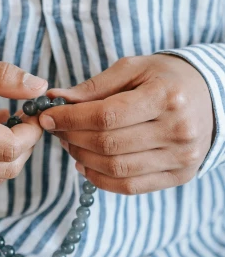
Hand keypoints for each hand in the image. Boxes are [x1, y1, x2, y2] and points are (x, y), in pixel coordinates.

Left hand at [38, 55, 214, 194]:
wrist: (212, 98)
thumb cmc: (165, 79)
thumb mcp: (133, 69)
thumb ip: (94, 87)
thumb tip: (55, 99)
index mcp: (167, 96)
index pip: (106, 115)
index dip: (70, 119)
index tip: (47, 116)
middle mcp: (178, 130)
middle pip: (108, 144)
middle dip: (72, 138)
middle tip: (55, 130)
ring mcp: (181, 157)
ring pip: (116, 169)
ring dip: (82, 159)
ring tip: (69, 145)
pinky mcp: (179, 176)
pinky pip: (130, 187)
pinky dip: (100, 179)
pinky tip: (85, 165)